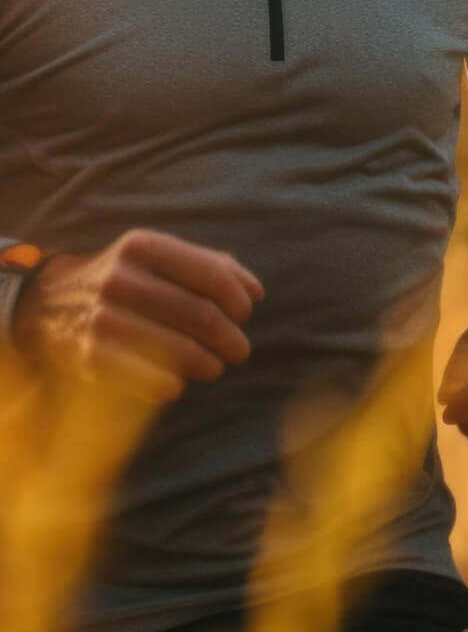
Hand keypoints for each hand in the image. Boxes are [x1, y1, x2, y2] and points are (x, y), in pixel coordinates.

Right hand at [11, 228, 264, 402]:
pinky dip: (175, 385)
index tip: (243, 314)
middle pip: (201, 316)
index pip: (212, 276)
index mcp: (143, 246)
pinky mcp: (91, 357)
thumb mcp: (158, 257)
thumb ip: (211, 266)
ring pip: (182, 351)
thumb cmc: (125, 279)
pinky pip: (154, 381)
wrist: (48, 304)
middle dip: (231, 338)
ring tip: (214, 366)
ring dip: (210, 364)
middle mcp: (120, 278)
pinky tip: (178, 382)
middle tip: (239, 350)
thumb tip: (256, 293)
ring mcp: (103, 318)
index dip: (237, 300)